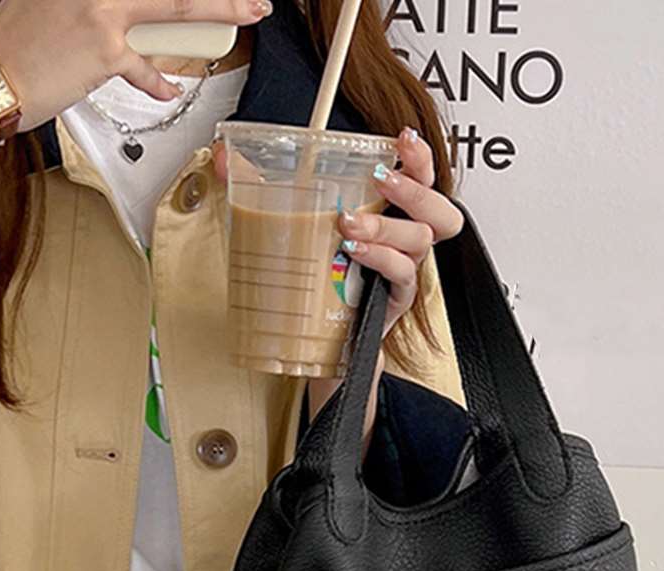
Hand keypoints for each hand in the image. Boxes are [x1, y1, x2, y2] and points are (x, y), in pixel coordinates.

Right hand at [0, 0, 273, 133]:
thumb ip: (96, 3)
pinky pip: (148, 68)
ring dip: (217, 12)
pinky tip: (169, 88)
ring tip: (244, 15)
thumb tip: (127, 10)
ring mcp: (102, 10)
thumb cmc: (21, 41)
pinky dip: (160, 82)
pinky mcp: (105, 50)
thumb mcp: (55, 0)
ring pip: (176, 7)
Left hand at [212, 126, 463, 336]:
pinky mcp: (394, 301)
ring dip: (385, 224)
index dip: (419, 156)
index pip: (422, 178)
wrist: (316, 339)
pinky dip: (381, 259)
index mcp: (389, 213)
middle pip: (439, 211)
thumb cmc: (313, 275)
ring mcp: (401, 271)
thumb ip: (257, 184)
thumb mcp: (288, 223)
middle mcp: (403, 241)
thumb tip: (223, 155)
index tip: (402, 138)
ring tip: (348, 223)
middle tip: (380, 177)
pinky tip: (356, 251)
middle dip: (414, 188)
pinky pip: (401, 276)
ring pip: (419, 240)